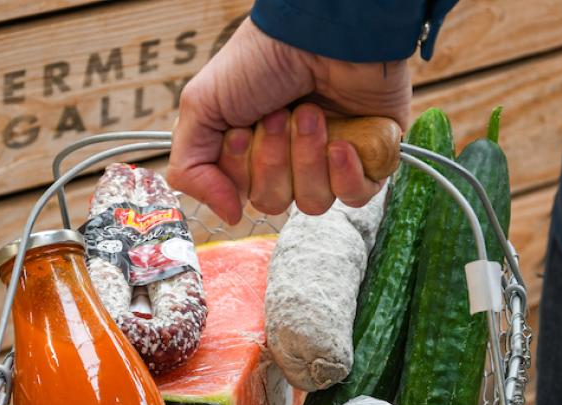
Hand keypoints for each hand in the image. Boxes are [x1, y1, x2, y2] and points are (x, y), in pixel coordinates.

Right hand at [167, 18, 410, 223]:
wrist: (319, 32)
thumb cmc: (261, 59)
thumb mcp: (202, 105)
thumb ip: (191, 168)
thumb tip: (228, 216)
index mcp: (253, 150)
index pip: (243, 193)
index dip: (242, 170)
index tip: (242, 131)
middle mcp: (291, 158)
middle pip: (275, 202)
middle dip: (275, 160)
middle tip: (280, 114)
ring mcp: (331, 159)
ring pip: (314, 202)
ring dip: (308, 158)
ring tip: (313, 115)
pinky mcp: (370, 157)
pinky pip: (357, 197)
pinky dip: (347, 175)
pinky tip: (342, 143)